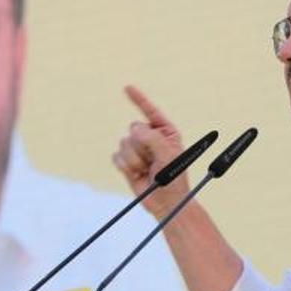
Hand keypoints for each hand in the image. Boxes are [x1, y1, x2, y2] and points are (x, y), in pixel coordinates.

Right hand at [113, 85, 187, 218]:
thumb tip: (133, 128)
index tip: (127, 87)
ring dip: (135, 159)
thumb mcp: (169, 155)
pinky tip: (136, 174)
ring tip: (146, 170)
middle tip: (154, 161)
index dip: (139, 99)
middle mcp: (150, 138)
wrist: (166, 202)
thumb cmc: (174, 178)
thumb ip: (153, 138)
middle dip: (142, 146)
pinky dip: (125, 166)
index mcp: (165, 132)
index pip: (151, 112)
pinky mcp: (126, 162)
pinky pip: (116, 156)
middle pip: (134, 129)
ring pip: (124, 143)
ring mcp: (137, 150)